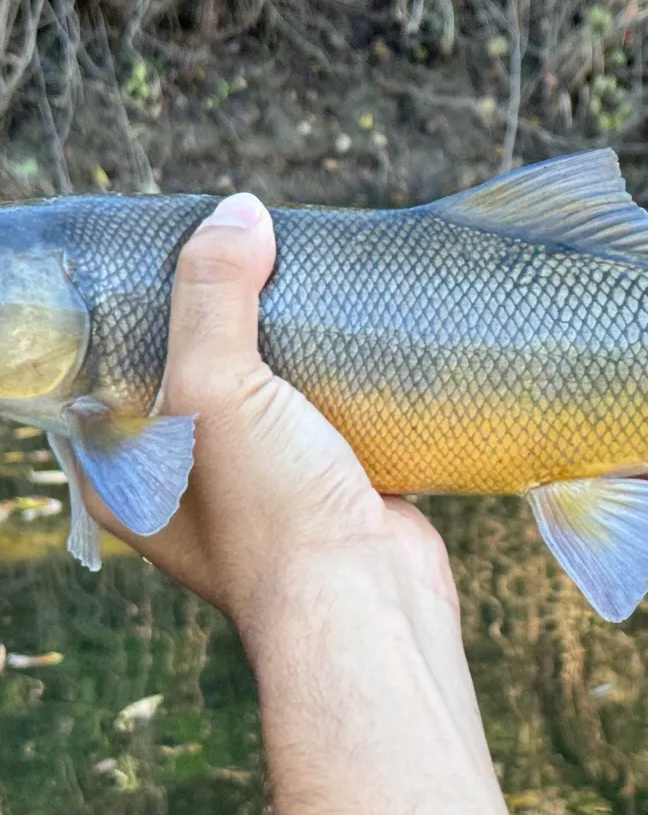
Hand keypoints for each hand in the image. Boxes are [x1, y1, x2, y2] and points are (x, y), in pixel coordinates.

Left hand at [87, 194, 453, 639]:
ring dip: (295, 354)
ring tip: (314, 286)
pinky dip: (347, 386)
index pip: (112, 375)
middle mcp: (191, 485)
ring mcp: (267, 491)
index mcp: (129, 475)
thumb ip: (214, 295)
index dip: (136, 315)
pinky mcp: (334, 490)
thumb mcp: (217, 389)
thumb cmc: (271, 516)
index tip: (170, 258)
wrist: (368, 603)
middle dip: (229, 323)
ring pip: (272, 399)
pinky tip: (364, 344)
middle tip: (254, 258)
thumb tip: (238, 211)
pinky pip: (333, 421)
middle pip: (199, 378)